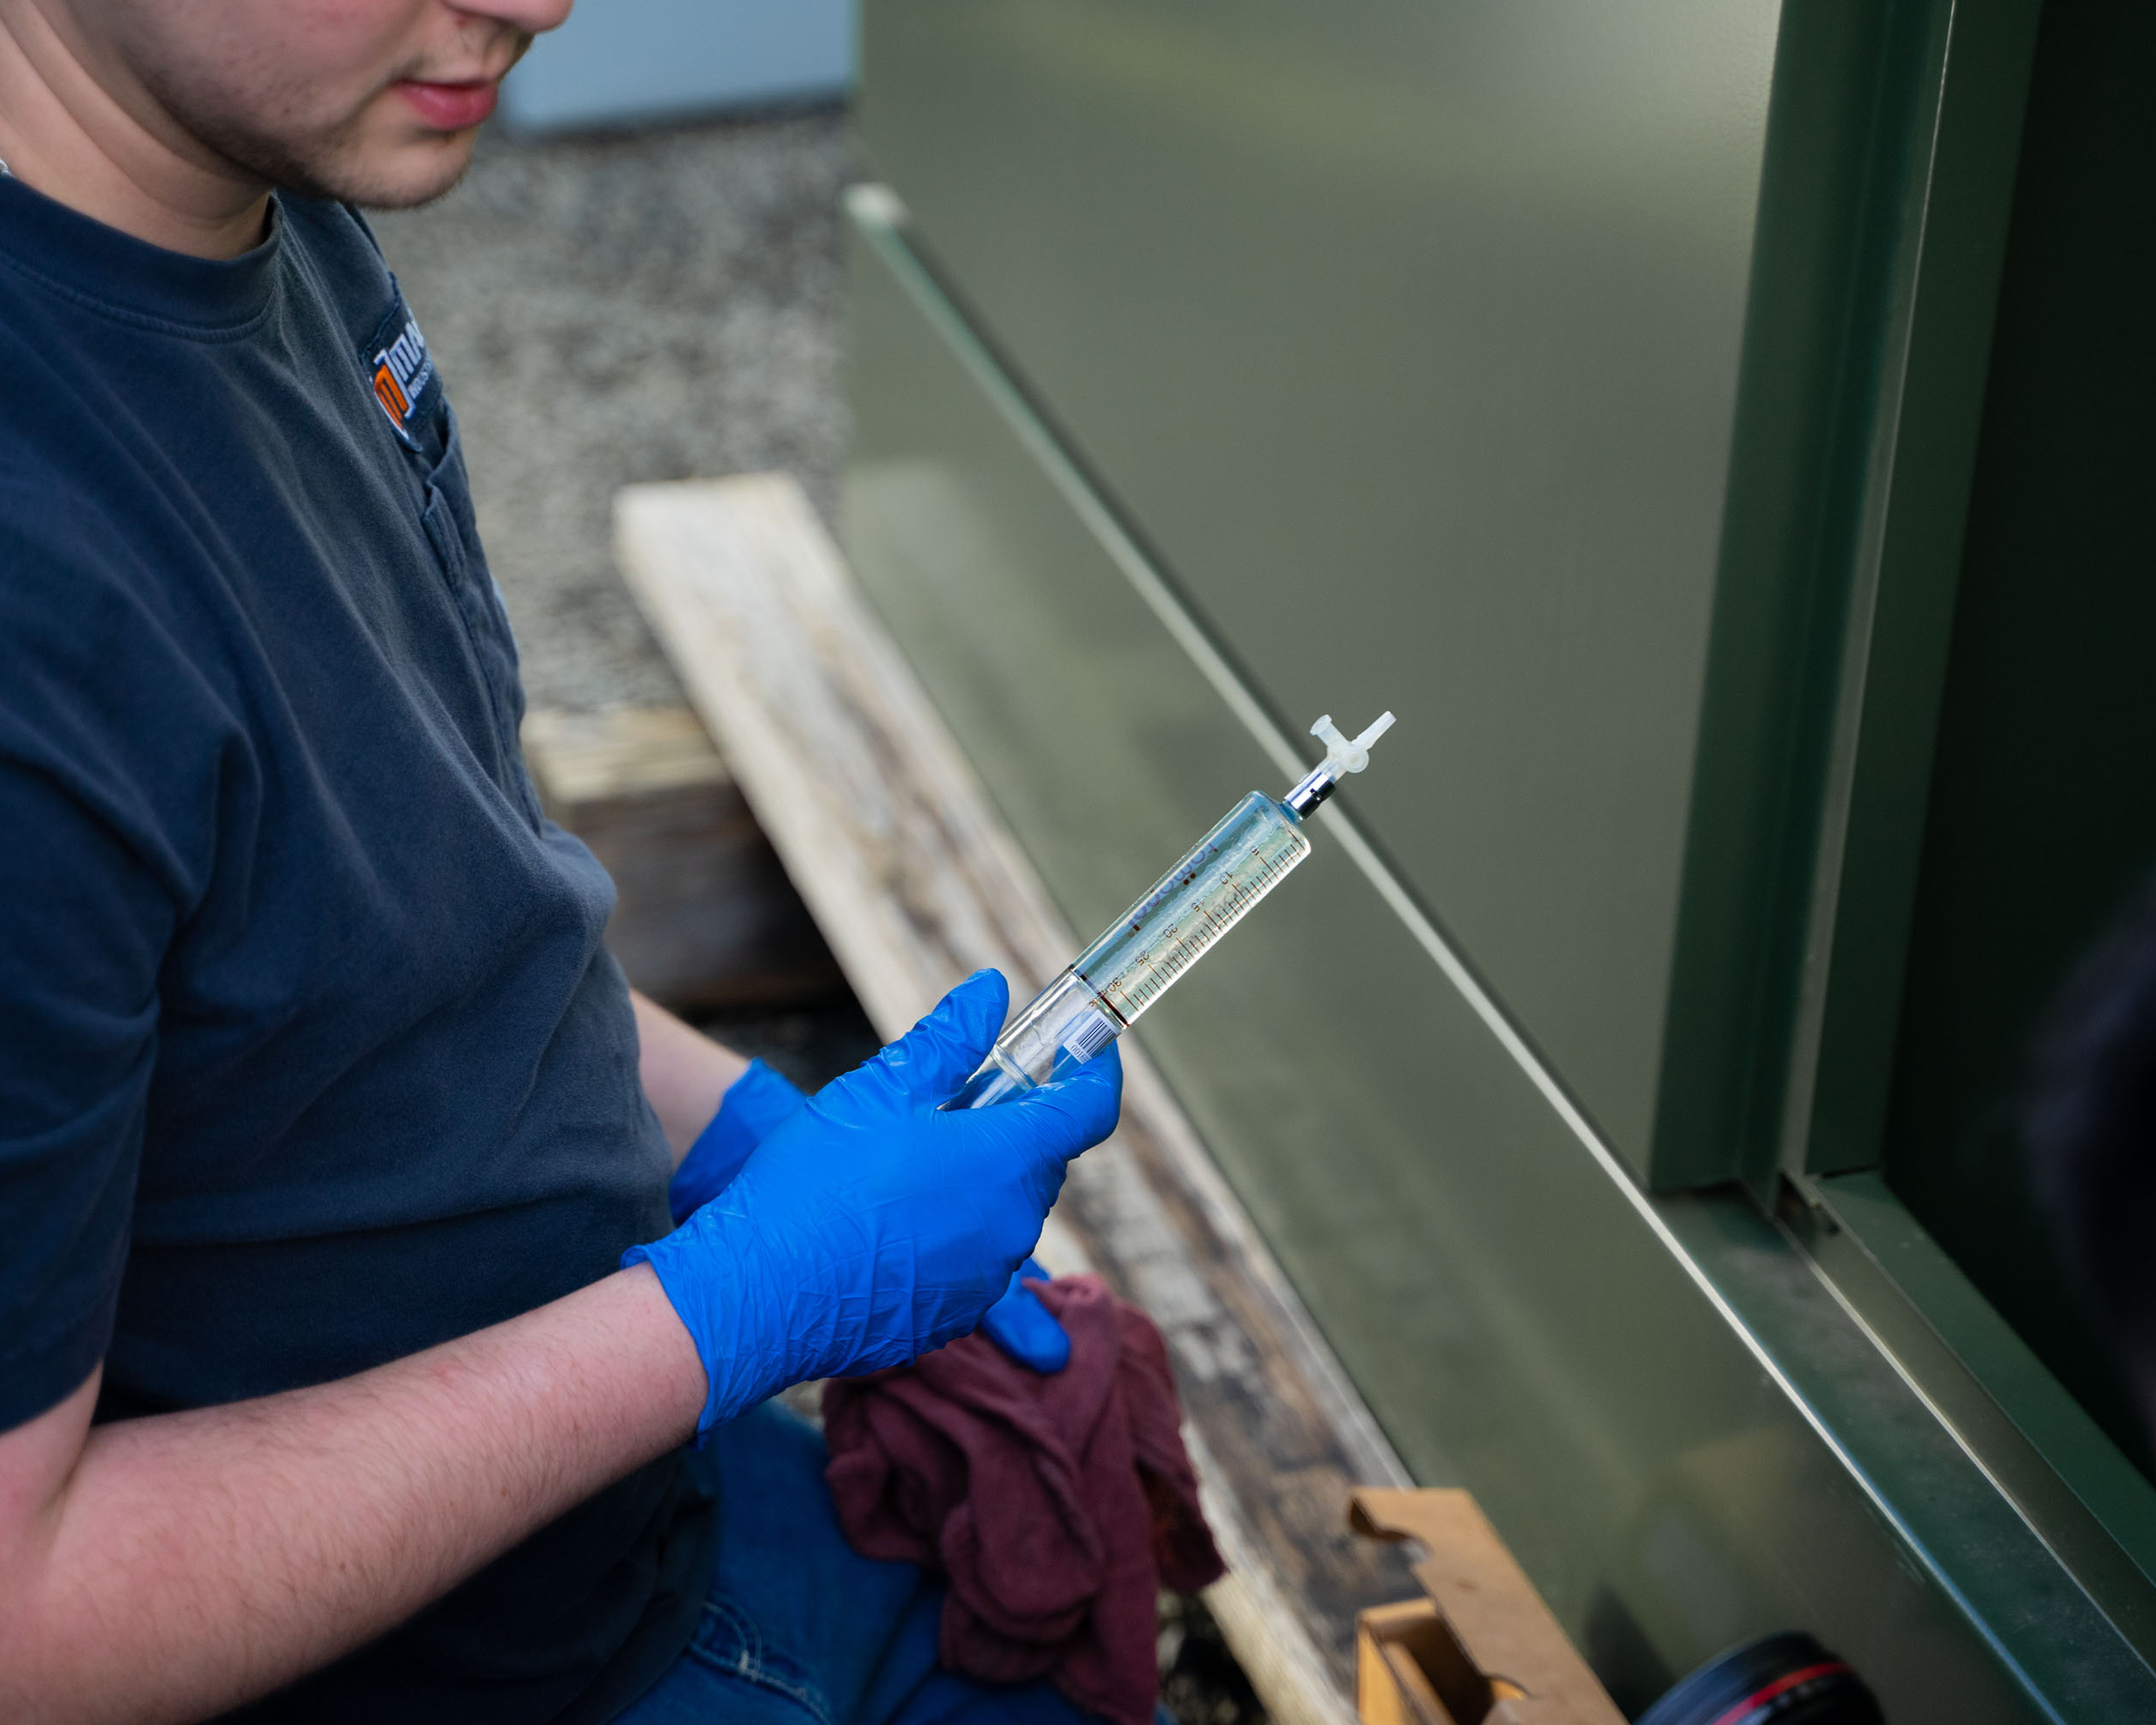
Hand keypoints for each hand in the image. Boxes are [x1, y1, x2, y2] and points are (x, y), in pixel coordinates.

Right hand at [627, 970, 1121, 1434]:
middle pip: (1042, 1160)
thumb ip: (948, 1039)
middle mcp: (1011, 1222)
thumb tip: (991, 991)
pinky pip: (974, 1260)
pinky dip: (952, 1233)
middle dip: (1015, 1126)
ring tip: (907, 1166)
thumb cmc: (814, 1179)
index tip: (1088, 1052)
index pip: (1087, 1110)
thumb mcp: (879, 1089)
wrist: (755, 1289)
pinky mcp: (954, 1314)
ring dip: (978, 1183)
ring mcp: (986, 1275)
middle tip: (958, 1104)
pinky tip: (891, 1221)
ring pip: (1005, 1211)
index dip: (1095, 1074)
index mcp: (1004, 1158)